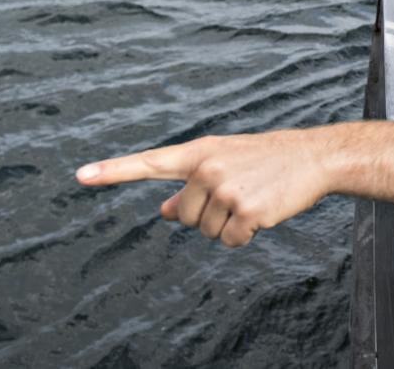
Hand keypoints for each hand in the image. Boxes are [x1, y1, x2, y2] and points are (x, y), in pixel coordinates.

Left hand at [75, 130, 331, 246]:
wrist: (312, 156)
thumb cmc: (266, 159)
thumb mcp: (225, 163)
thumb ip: (191, 186)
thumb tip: (165, 212)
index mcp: (199, 152)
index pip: (149, 163)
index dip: (113, 171)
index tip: (81, 176)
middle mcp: (208, 168)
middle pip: (184, 216)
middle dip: (207, 216)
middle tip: (237, 195)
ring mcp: (226, 189)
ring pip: (206, 231)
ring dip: (228, 226)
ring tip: (253, 199)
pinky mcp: (246, 210)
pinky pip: (231, 240)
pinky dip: (245, 235)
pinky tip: (263, 213)